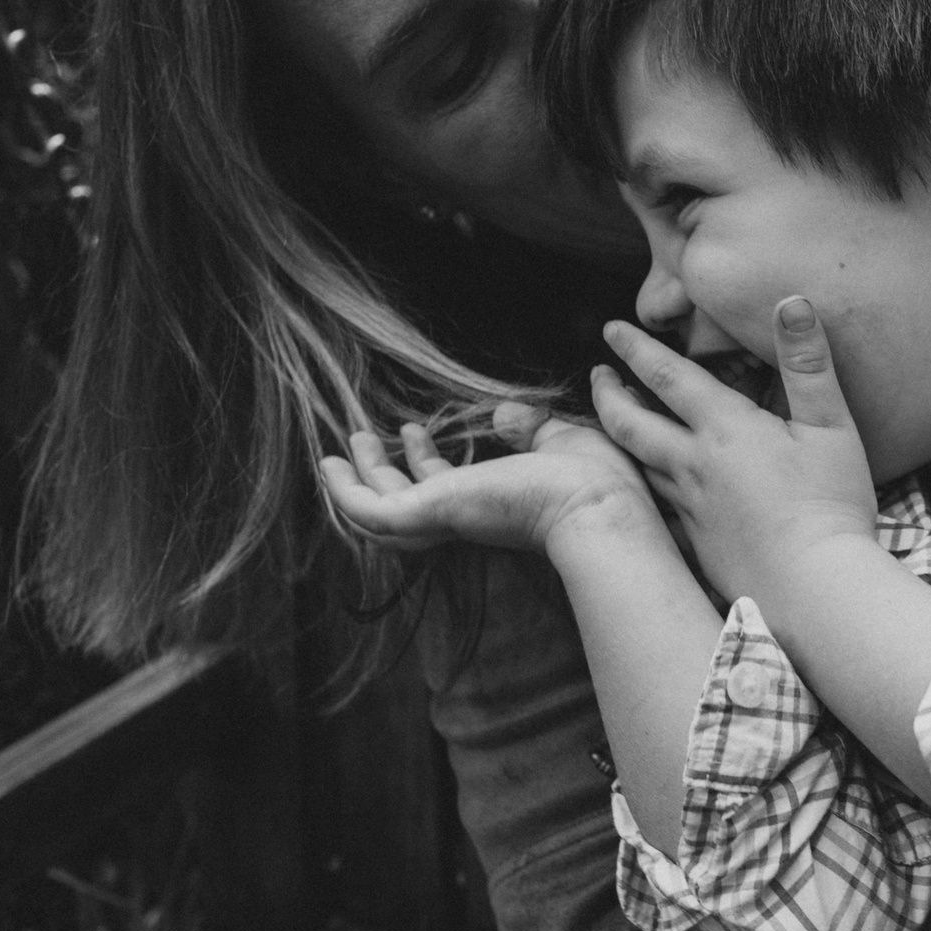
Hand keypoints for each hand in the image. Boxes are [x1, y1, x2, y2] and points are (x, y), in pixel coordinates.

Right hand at [320, 407, 653, 554]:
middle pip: (409, 502)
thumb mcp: (559, 440)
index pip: (449, 489)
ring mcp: (444, 517)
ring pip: (384, 509)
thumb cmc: (596, 480)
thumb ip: (530, 429)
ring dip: (360, 477)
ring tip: (347, 440)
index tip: (417, 430)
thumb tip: (506, 414)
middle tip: (364, 439)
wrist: (600, 505)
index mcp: (496, 503)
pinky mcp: (428, 514)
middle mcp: (466, 515)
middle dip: (383, 471)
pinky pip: (372, 511)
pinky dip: (346, 493)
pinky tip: (330, 465)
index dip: (427, 462)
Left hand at [593, 300, 876, 601]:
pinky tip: (647, 489)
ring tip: (614, 422)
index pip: (668, 377)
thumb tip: (793, 301)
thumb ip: (808, 363)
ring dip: (619, 437)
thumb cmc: (829, 505)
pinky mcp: (696, 544)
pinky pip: (658, 506)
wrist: (813, 589)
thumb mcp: (831, 426)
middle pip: (632, 424)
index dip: (637, 349)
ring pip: (638, 464)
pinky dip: (641, 488)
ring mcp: (691, 508)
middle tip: (597, 375)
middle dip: (609, 395)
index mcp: (725, 430)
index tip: (610, 330)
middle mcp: (695, 466)